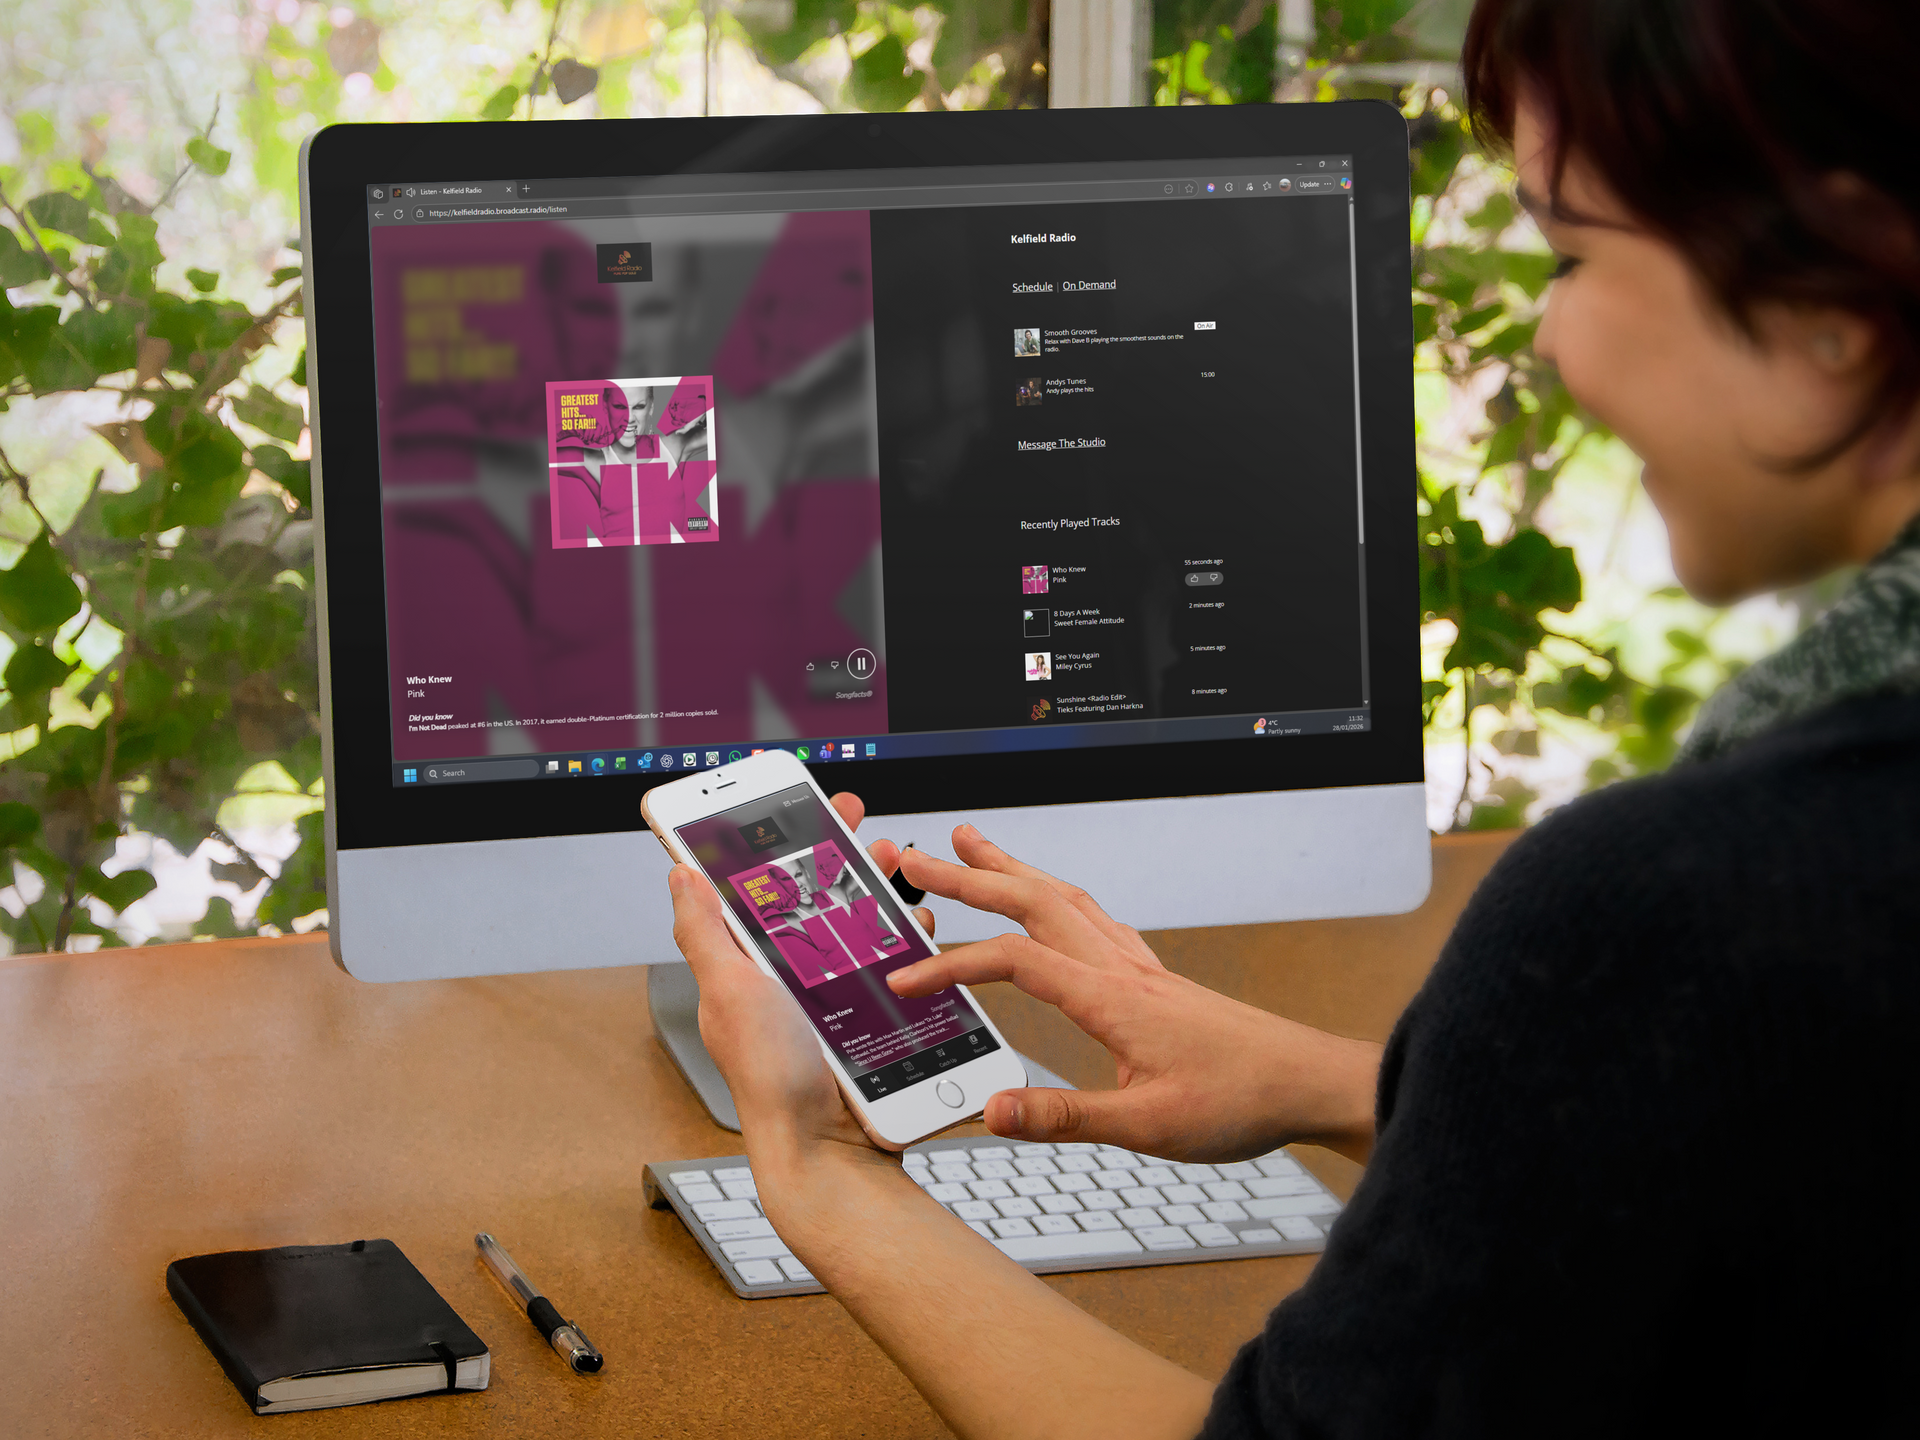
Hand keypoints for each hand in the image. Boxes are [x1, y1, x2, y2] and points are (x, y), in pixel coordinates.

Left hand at [667, 792, 930, 1165]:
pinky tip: (916, 924)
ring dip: (872, 883)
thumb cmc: (771, 1080)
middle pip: (808, 895)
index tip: (786, 800)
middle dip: (831, 849)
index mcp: (742, 965)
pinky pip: (885, 962)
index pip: (749, 886)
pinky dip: (903, 936)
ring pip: (851, 921)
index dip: (765, 839)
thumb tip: (679, 873)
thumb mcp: (730, 992)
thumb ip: (705, 932)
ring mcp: (826, 994)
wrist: (828, 1151)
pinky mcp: (864, 1014)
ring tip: (891, 860)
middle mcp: (782, 975)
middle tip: (852, 817)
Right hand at [890, 826, 1380, 1164]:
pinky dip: (1055, 895)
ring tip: (974, 846)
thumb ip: (1064, 1117)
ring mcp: (1139, 968)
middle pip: (1031, 903)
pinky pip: (1092, 917)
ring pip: (1063, 899)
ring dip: (1012, 870)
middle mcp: (1121, 969)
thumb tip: (991, 1110)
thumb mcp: (1147, 1127)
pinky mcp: (1154, 979)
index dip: (950, 966)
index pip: (1012, 963)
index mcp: (1111, 998)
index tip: (903, 982)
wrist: (1308, 1083)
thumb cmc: (1241, 1102)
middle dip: (968, 877)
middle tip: (915, 856)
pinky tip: (1052, 902)